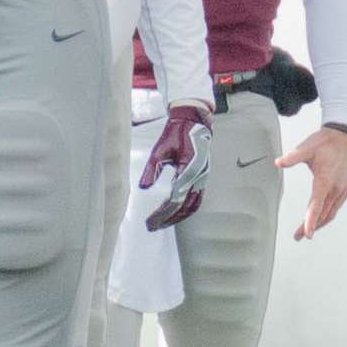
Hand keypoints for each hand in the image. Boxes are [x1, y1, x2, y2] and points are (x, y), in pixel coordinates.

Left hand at [139, 100, 213, 229]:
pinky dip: (185, 208)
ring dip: (178, 216)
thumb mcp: (160, 148)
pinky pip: (196, 198)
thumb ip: (152, 169)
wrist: (195, 120)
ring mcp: (203, 177)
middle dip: (168, 219)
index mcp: (190, 170)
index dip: (162, 214)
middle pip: (185, 206)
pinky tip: (173, 211)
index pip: (175, 199)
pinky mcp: (203, 177)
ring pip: (193, 205)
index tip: (149, 222)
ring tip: (162, 223)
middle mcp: (199, 176)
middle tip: (152, 226)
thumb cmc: (177, 132)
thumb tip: (144, 188)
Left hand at [278, 125, 346, 239]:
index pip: (316, 206)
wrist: (346, 135)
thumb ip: (293, 157)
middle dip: (310, 227)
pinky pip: (337, 206)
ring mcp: (343, 189)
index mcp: (325, 180)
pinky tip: (322, 216)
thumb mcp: (307, 148)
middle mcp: (336, 188)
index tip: (306, 235)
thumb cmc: (325, 142)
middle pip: (323, 214)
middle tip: (298, 236)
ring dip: (320, 223)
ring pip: (331, 213)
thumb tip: (278, 162)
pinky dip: (328, 215)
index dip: (311, 222)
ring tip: (307, 230)